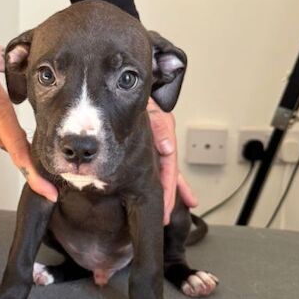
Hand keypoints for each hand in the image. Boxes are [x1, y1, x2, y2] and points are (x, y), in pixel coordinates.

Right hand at [0, 16, 57, 201]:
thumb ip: (12, 62)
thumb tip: (25, 64)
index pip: (19, 150)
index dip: (36, 174)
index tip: (50, 191)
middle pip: (14, 148)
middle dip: (34, 160)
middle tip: (54, 170)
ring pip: (2, 136)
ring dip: (18, 141)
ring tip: (37, 144)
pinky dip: (4, 126)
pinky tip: (11, 113)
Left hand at [147, 100, 197, 223]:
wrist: (127, 81)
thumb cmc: (138, 90)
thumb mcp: (152, 106)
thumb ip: (160, 125)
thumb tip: (167, 148)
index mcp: (164, 133)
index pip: (169, 163)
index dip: (169, 183)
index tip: (166, 200)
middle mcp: (162, 140)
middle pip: (168, 172)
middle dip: (169, 195)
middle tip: (167, 217)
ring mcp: (155, 143)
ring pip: (164, 172)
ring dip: (169, 192)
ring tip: (171, 213)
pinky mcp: (147, 143)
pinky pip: (155, 165)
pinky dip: (161, 180)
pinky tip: (167, 192)